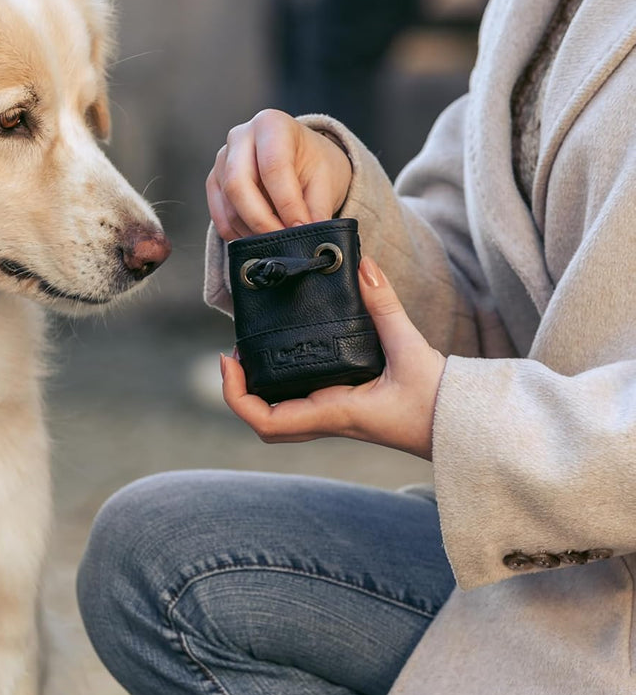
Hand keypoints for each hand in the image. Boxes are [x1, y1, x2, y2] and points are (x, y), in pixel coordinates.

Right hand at [206, 109, 352, 239]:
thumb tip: (313, 238)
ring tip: (279, 243)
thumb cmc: (313, 163)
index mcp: (271, 125)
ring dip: (253, 232)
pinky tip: (262, 238)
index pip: (273, 167)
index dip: (287, 203)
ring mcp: (222, 160)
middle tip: (285, 242)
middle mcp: (240, 137)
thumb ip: (318, 209)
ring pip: (228, 206)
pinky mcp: (214, 183)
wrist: (299, 158)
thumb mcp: (325, 180)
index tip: (302, 229)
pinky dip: (240, 236)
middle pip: (238, 185)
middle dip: (262, 221)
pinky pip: (220, 218)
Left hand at [220, 257, 445, 459]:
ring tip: (253, 352)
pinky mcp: (346, 409)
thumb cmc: (440, 401)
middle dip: (240, 393)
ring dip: (259, 392)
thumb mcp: (411, 348)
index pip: (267, 421)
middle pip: (265, 423)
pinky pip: (302, 405)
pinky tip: (288, 356)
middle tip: (237, 355)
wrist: (465, 427)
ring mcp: (336, 417)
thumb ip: (385, 306)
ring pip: (281, 417)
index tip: (230, 361)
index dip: (236, 396)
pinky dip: (283, 387)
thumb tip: (363, 267)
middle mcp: (329, 419)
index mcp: (335, 412)